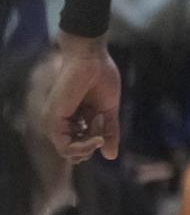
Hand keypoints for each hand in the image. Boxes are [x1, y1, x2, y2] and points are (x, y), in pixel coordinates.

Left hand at [41, 34, 120, 162]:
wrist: (91, 58)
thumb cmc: (101, 76)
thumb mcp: (109, 110)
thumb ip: (110, 131)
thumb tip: (111, 157)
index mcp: (74, 120)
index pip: (82, 145)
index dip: (96, 140)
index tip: (104, 120)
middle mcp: (61, 124)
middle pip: (76, 152)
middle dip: (94, 143)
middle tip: (101, 119)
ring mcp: (55, 124)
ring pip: (70, 153)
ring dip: (90, 144)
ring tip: (98, 120)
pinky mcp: (53, 122)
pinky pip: (66, 148)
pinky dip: (83, 147)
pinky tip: (96, 137)